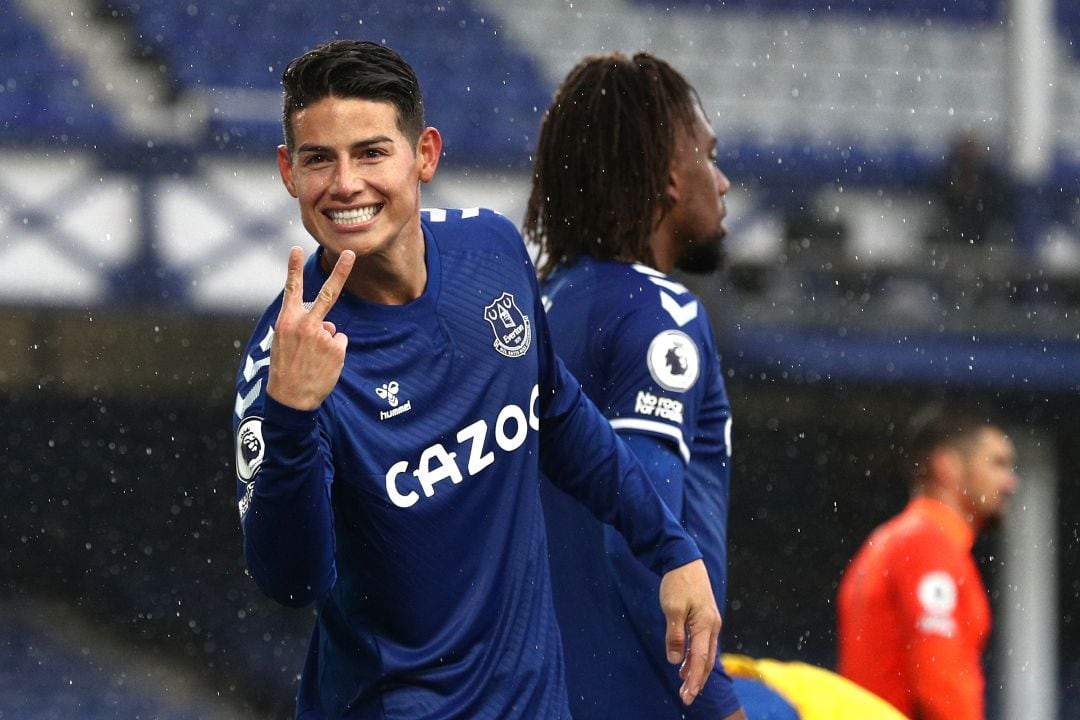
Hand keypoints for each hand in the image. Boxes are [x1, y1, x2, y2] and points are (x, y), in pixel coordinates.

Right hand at [266, 246, 355, 409]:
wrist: (290, 399)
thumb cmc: (285, 369)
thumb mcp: (284, 343)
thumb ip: (303, 327)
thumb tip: (328, 324)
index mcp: (287, 321)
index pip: (291, 289)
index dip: (293, 268)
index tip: (297, 248)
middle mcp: (305, 324)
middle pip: (328, 294)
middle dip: (341, 271)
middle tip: (352, 253)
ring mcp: (323, 336)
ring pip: (332, 330)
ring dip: (326, 343)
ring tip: (312, 360)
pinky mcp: (337, 348)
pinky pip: (339, 344)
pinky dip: (334, 354)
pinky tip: (321, 365)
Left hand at [658, 558, 721, 705]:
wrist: (683, 559)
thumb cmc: (677, 582)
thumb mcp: (671, 609)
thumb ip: (675, 636)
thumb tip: (675, 660)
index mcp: (705, 624)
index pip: (700, 659)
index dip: (694, 680)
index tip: (687, 696)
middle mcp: (712, 625)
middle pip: (706, 660)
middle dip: (696, 680)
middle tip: (686, 698)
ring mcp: (710, 622)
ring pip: (705, 653)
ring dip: (696, 670)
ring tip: (685, 686)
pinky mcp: (705, 618)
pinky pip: (703, 643)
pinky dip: (696, 657)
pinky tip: (686, 664)